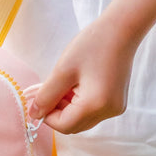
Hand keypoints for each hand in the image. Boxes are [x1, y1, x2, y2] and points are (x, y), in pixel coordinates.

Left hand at [26, 14, 137, 134]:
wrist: (121, 30)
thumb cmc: (92, 45)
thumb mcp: (63, 70)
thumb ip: (46, 96)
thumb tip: (34, 114)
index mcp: (95, 105)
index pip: (63, 125)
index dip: (47, 115)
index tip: (39, 97)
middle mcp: (108, 112)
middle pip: (73, 125)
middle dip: (57, 111)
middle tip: (49, 89)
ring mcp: (115, 108)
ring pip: (82, 120)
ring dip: (67, 107)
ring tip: (64, 83)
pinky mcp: (117, 102)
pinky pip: (92, 111)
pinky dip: (79, 103)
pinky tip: (76, 84)